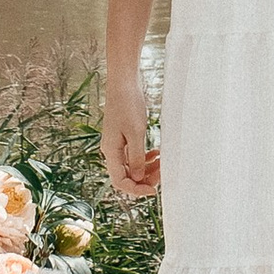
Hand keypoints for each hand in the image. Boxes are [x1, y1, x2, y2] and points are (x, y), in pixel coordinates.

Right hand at [102, 78, 159, 200]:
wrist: (123, 84)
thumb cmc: (128, 105)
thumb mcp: (136, 133)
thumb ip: (137, 157)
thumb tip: (138, 178)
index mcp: (111, 151)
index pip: (120, 181)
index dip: (136, 189)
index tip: (154, 189)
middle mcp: (111, 151)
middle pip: (126, 176)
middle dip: (144, 179)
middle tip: (162, 173)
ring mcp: (117, 144)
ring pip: (132, 167)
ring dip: (147, 169)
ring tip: (162, 163)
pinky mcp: (123, 137)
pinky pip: (134, 156)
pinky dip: (146, 157)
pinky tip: (157, 153)